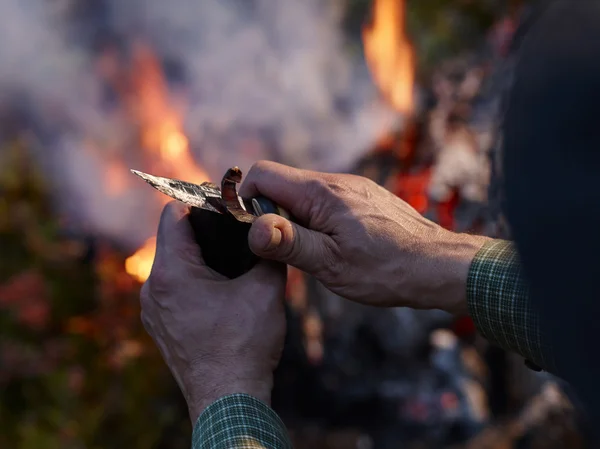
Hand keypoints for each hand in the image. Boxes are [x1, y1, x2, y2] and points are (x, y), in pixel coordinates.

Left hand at [140, 202, 286, 422]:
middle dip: (203, 233)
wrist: (228, 400)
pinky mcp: (160, 328)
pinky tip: (219, 293)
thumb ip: (268, 253)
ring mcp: (153, 311)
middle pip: (173, 241)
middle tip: (234, 233)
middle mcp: (153, 289)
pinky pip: (172, 291)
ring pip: (172, 266)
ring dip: (198, 260)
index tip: (224, 205)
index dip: (200, 204)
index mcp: (172, 273)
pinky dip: (191, 283)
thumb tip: (273, 231)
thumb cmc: (244, 346)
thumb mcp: (266, 291)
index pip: (175, 215)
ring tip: (229, 263)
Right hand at [240, 161, 489, 314]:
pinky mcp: (364, 197)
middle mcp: (335, 181)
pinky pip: (327, 201)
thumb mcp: (330, 263)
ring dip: (298, 219)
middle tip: (288, 250)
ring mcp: (352, 187)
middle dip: (273, 214)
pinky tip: (337, 245)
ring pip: (305, 194)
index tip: (255, 231)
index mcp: (320, 193)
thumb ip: (288, 242)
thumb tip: (252, 227)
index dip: (247, 199)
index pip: (262, 174)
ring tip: (315, 252)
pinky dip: (319, 220)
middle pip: (283, 184)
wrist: (438, 265)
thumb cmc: (386, 269)